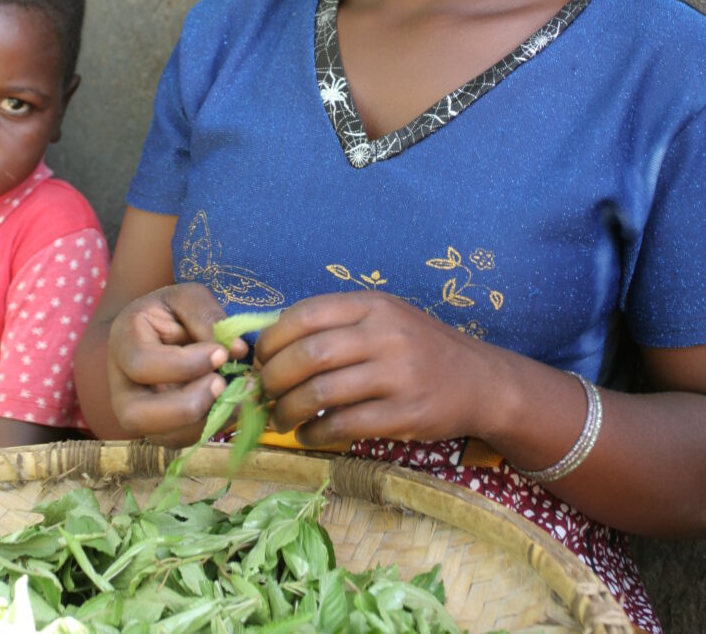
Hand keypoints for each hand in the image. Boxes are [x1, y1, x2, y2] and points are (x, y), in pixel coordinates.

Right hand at [107, 282, 247, 446]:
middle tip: (223, 384)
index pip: (143, 364)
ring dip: (205, 420)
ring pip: (162, 436)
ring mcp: (138, 412)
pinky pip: (183, 440)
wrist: (161, 330)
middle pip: (137, 415)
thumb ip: (208, 317)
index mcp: (123, 342)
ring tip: (237, 394)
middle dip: (186, 405)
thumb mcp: (187, 297)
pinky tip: (235, 404)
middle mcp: (121, 385)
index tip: (221, 353)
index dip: (184, 364)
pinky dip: (212, 426)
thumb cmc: (173, 311)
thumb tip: (237, 351)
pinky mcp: (160, 428)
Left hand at [255, 291, 492, 446]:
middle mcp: (385, 334)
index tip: (259, 358)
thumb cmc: (420, 349)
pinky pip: (344, 424)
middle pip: (308, 354)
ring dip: (287, 410)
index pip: (306, 314)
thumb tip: (271, 343)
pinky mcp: (405, 414)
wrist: (481, 381)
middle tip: (263, 393)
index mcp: (373, 305)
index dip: (273, 338)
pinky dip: (315, 432)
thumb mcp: (385, 319)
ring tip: (280, 419)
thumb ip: (338, 325)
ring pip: (320, 392)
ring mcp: (397, 374)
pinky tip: (308, 434)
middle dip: (273, 377)